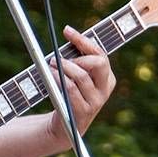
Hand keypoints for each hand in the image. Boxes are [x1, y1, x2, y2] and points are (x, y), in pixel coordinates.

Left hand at [46, 25, 115, 144]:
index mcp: (107, 77)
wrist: (64, 126)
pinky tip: (50, 75)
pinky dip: (59, 79)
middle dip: (78, 56)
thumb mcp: (75, 77)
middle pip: (99, 62)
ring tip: (50, 64)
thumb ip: (77, 59)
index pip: (100, 53)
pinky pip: (71, 89)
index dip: (83, 40)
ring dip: (63, 67)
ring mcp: (96, 101)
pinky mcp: (84, 111)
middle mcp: (105, 88)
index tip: (66, 30)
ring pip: (81, 76)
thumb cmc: (68, 96)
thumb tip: (69, 33)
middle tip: (59, 57)